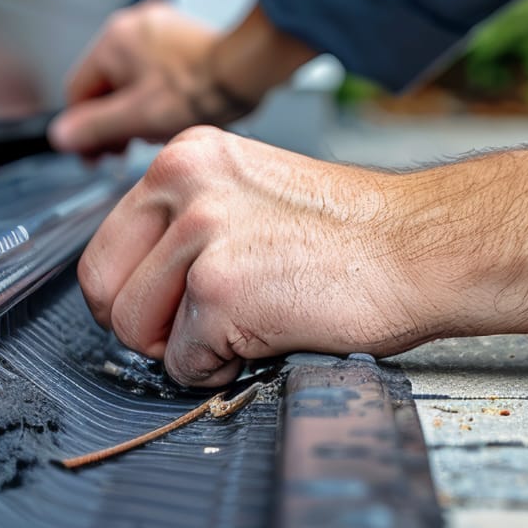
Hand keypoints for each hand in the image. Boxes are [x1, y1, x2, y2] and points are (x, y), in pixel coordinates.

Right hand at [50, 0, 285, 156]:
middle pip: (105, 85)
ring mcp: (158, 30)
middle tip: (124, 148)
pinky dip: (155, 95)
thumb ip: (94, 128)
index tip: (93, 154)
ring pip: (130, 80)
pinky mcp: (180, 38)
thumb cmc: (201, 88)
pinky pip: (154, 72)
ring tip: (154, 131)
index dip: (83, 129)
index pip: (78, 91)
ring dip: (135, 110)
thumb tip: (61, 136)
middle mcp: (132, 27)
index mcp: (113, 41)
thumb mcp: (137, 117)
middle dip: (113, 120)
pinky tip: (170, 114)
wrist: (247, 70)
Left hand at [76, 127, 527, 386]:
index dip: (132, 290)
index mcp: (186, 156)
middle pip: (103, 288)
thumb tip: (139, 279)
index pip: (106, 241)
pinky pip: (185, 363)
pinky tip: (264, 340)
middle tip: (193, 332)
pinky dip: (219, 371)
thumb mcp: (251, 193)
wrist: (424, 247)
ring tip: (240, 331)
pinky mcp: (220, 293)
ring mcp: (199, 238)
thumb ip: (189, 219)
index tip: (165, 307)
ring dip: (183, 349)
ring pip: (134, 330)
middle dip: (143, 325)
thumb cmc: (356, 232)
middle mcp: (183, 186)